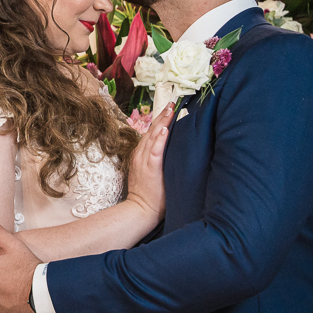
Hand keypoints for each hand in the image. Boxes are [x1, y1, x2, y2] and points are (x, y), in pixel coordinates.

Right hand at [125, 104, 171, 220]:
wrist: (140, 210)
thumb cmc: (148, 194)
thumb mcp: (148, 172)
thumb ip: (155, 160)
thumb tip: (168, 150)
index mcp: (141, 155)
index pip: (150, 133)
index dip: (159, 120)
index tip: (169, 108)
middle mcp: (141, 155)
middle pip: (151, 131)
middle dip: (162, 116)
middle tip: (172, 103)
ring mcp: (144, 161)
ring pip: (153, 137)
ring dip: (162, 122)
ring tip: (170, 110)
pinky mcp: (150, 169)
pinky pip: (155, 151)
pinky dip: (159, 140)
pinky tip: (164, 130)